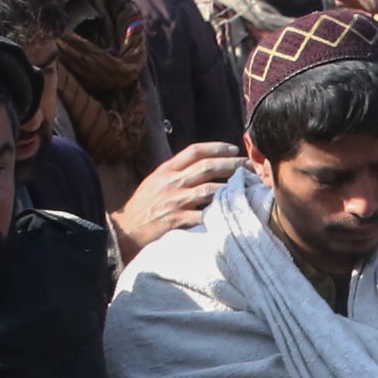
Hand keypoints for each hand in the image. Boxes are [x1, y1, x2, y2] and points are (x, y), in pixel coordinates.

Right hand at [112, 143, 239, 260]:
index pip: (193, 151)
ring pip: (210, 190)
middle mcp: (172, 182)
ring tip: (249, 188)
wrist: (126, 229)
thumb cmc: (144, 206)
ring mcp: (175, 201)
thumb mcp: (156, 182)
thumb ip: (177, 173)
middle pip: (207, 168)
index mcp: (166, 170)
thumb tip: (202, 165)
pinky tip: (235, 212)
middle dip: (232, 165)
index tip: (233, 149)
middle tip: (250, 167)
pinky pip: (204, 215)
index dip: (216, 148)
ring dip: (233, 189)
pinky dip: (220, 213)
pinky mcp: (177, 220)